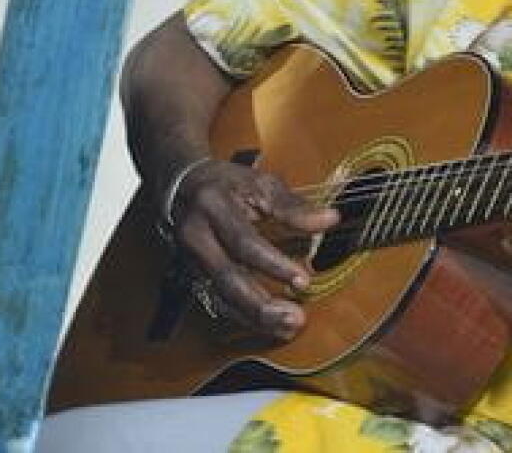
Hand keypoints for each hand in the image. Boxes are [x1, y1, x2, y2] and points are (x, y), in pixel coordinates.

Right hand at [164, 159, 338, 340]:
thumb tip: (329, 219)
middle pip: (227, 278)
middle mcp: (197, 237)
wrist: (181, 187)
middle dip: (261, 303)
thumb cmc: (226, 184)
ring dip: (255, 318)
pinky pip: (219, 302)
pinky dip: (246, 318)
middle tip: (294, 317)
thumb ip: (293, 206)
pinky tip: (270, 326)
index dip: (274, 264)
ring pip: (221, 297)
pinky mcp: (195, 276)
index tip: (303, 279)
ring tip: (287, 327)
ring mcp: (192, 261)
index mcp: (213, 208)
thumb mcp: (260, 183)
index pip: (244, 242)